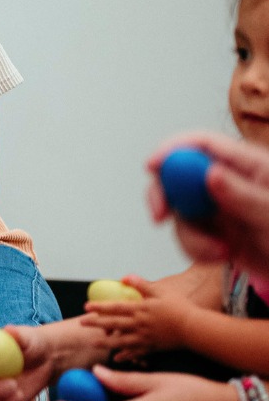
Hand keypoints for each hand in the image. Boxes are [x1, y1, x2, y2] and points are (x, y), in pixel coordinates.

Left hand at [85, 295, 194, 357]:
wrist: (194, 328)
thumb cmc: (179, 307)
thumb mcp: (160, 291)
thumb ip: (141, 284)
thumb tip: (125, 277)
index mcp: (140, 309)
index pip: (115, 307)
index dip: (99, 307)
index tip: (86, 307)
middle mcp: (139, 324)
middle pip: (113, 324)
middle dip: (96, 323)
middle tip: (81, 323)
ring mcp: (144, 337)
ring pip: (121, 340)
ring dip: (105, 341)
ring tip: (93, 342)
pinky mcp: (152, 347)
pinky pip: (135, 353)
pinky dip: (125, 356)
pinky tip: (116, 358)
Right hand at [148, 132, 268, 277]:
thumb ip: (245, 195)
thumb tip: (211, 173)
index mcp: (247, 164)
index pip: (202, 144)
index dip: (173, 149)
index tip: (153, 166)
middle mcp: (227, 181)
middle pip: (178, 173)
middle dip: (164, 194)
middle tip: (160, 215)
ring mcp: (218, 206)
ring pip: (180, 211)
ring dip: (190, 236)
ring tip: (219, 252)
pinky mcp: (214, 231)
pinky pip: (188, 236)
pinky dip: (196, 250)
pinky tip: (220, 256)